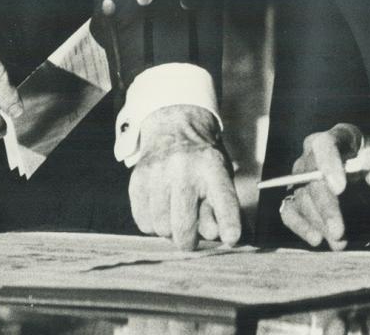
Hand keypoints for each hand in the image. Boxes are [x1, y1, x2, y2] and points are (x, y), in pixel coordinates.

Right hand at [130, 105, 241, 249]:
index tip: (232, 238)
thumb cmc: (202, 163)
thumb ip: (220, 208)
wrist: (174, 129)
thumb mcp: (220, 178)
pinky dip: (153, 225)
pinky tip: (161, 210)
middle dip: (189, 241)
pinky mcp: (137, 180)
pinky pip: (143, 223)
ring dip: (169, 230)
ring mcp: (157, 173)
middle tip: (190, 237)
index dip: (229, 222)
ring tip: (175, 215)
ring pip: (161, 228)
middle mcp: (183, 168)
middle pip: (183, 226)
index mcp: (212, 167)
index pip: (223, 199)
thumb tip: (214, 234)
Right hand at [278, 123, 364, 250]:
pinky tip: (317, 239)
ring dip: (318, 222)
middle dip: (325, 207)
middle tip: (339, 231)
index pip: (324, 145)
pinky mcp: (294, 195)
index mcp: (335, 136)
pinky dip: (301, 226)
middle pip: (311, 178)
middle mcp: (311, 153)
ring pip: (301, 198)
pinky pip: (288, 210)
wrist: (363, 168)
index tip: (340, 189)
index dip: (329, 166)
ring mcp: (300, 174)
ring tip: (338, 241)